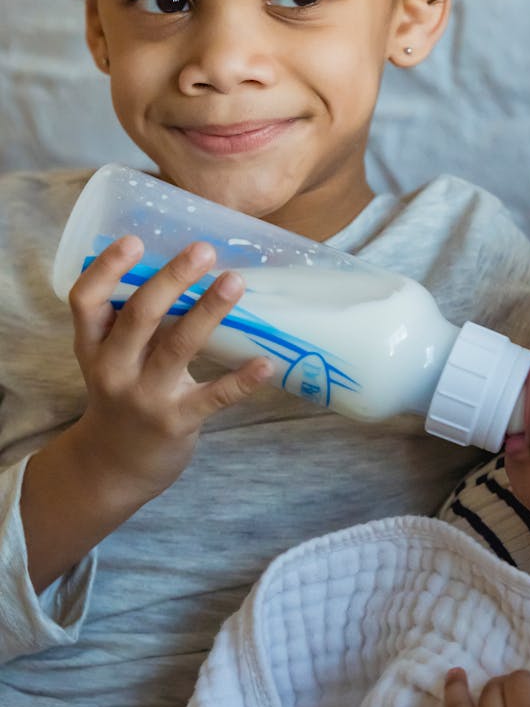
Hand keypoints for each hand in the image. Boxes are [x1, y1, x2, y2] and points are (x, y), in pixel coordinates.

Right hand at [69, 234, 271, 497]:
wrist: (115, 466)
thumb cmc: (123, 393)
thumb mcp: (112, 357)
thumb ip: (138, 320)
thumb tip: (187, 265)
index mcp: (93, 345)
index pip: (86, 300)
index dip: (106, 268)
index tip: (134, 240)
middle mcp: (113, 368)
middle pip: (139, 316)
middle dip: (171, 279)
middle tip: (203, 249)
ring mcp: (145, 396)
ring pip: (177, 347)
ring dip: (208, 311)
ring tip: (234, 282)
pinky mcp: (177, 421)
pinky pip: (213, 396)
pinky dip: (241, 380)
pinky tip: (265, 363)